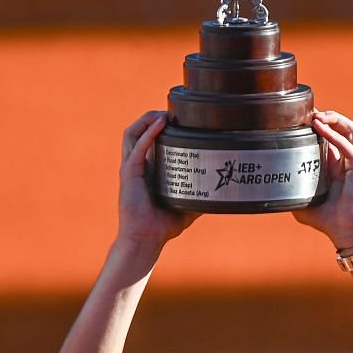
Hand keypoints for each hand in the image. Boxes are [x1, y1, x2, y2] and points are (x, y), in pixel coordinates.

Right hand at [117, 111, 196, 249]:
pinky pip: (137, 148)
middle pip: (137, 131)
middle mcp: (136, 165)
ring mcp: (131, 168)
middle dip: (151, 117)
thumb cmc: (162, 226)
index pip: (147, 140)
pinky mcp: (129, 173)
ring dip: (146, 119)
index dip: (157, 126)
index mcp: (147, 170)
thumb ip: (201, 197)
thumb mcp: (187, 206)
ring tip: (163, 113)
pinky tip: (160, 123)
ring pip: (131, 133)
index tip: (176, 119)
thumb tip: (223, 193)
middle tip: (171, 112)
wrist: (146, 240)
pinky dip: (148, 133)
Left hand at [294, 110, 352, 247]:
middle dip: (326, 116)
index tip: (301, 119)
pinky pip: (348, 145)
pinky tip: (320, 128)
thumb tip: (268, 192)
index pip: (330, 137)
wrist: (346, 231)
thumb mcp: (302, 203)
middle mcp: (346, 159)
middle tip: (308, 112)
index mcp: (335, 165)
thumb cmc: (329, 219)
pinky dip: (334, 135)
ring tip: (318, 115)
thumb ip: (290, 194)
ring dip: (335, 118)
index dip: (319, 125)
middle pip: (341, 127)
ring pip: (351, 129)